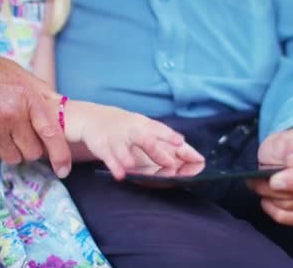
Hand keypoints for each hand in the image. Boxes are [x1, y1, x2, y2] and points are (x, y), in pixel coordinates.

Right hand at [0, 34, 71, 177]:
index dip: (60, 155)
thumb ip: (41, 91)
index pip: (51, 133)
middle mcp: (13, 114)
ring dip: (13, 152)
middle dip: (32, 149)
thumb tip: (61, 103)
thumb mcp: (20, 73)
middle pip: (33, 152)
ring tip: (6, 134)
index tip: (63, 170)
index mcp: (28, 98)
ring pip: (13, 158)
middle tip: (24, 137)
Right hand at [65, 101, 204, 179]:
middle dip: (156, 151)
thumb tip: (197, 158)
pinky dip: (114, 166)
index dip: (170, 136)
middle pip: (144, 139)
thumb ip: (170, 144)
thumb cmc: (130, 127)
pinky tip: (120, 175)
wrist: (96, 118)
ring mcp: (117, 139)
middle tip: (170, 163)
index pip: (159, 130)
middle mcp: (132, 131)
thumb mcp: (147, 129)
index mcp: (145, 125)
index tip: (181, 142)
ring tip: (132, 166)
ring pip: (123, 148)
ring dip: (127, 157)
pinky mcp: (103, 147)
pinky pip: (109, 157)